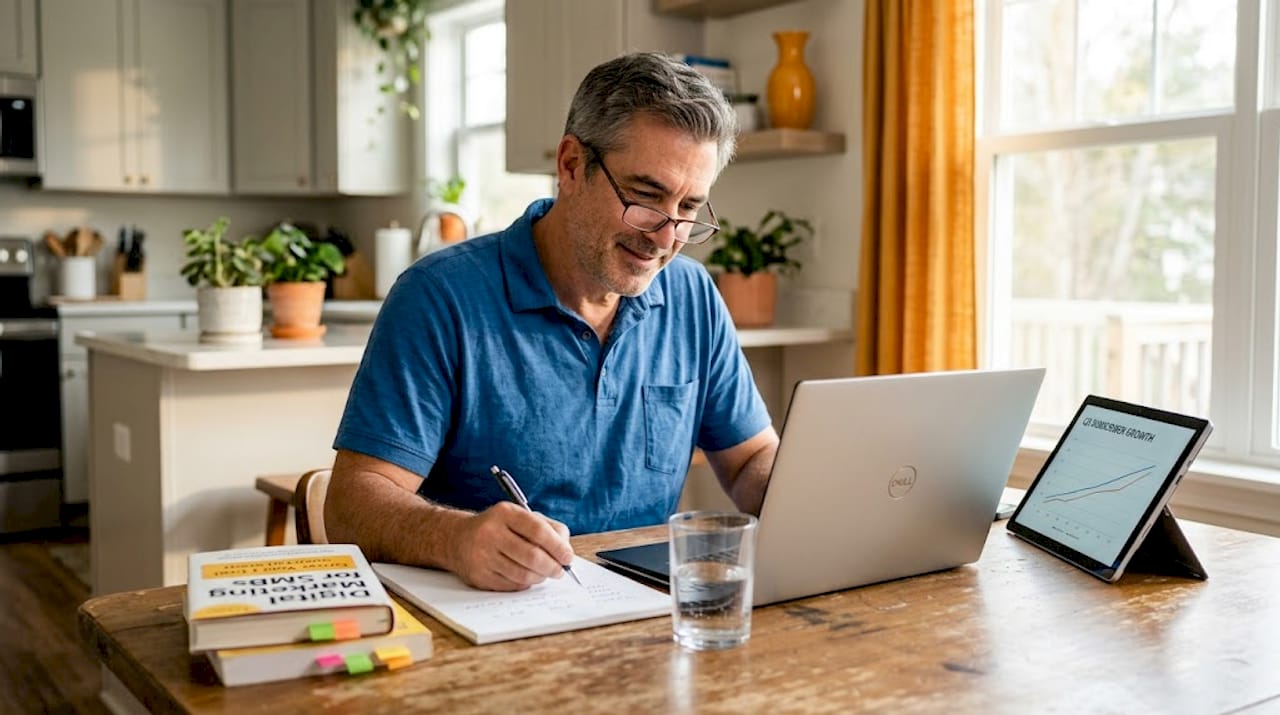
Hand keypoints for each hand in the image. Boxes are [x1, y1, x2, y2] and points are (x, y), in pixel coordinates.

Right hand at [447, 502, 573, 590]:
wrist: (457, 539)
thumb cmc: (498, 527)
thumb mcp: (519, 516)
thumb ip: (547, 528)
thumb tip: (566, 550)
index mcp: (505, 513)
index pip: (538, 530)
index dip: (557, 546)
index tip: (568, 556)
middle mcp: (490, 533)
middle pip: (531, 556)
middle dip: (552, 566)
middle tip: (560, 570)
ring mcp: (482, 556)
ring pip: (523, 574)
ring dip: (540, 577)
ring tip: (545, 573)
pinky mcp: (479, 576)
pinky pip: (511, 585)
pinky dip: (525, 583)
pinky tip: (527, 576)